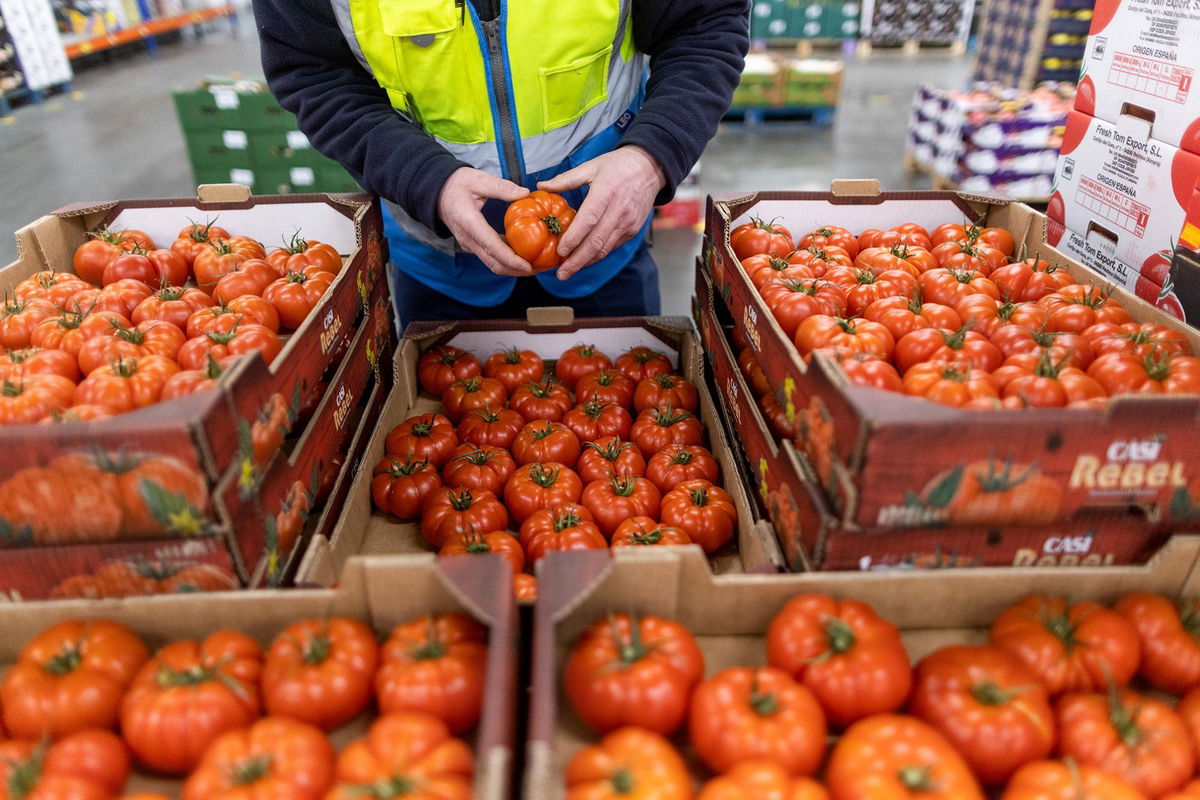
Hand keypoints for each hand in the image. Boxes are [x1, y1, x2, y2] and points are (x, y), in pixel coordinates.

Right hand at [437, 167, 531, 276]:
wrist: (436, 191)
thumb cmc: (456, 183)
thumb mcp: (478, 179)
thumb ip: (502, 187)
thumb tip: (525, 193)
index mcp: (469, 223)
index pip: (492, 247)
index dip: (511, 260)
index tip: (528, 266)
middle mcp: (468, 239)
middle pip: (494, 263)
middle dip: (518, 270)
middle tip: (541, 267)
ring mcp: (470, 244)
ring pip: (493, 263)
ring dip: (514, 268)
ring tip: (537, 264)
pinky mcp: (473, 244)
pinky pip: (491, 257)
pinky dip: (508, 260)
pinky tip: (524, 255)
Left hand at [537, 145, 665, 279]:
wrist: (650, 167)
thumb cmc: (618, 165)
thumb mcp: (591, 166)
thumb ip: (565, 179)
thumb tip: (541, 186)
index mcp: (605, 193)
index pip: (588, 221)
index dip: (574, 239)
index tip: (560, 251)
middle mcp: (618, 211)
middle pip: (596, 242)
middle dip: (577, 261)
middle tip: (561, 274)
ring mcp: (627, 222)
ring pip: (605, 248)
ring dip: (586, 262)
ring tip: (569, 270)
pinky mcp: (632, 229)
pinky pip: (612, 246)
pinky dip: (597, 255)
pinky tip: (584, 259)